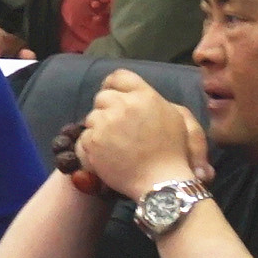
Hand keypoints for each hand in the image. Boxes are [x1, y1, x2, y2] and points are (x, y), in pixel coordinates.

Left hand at [70, 70, 205, 198]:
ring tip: (115, 145)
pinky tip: (106, 156)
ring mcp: (107, 122)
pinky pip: (84, 136)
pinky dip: (92, 146)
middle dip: (107, 109)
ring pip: (92, 117)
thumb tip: (130, 93)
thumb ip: (148, 99)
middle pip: (102, 97)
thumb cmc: (172, 152)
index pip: (119, 76)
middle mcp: (124, 105)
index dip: (113, 85)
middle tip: (116, 127)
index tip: (112, 95)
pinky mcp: (94, 141)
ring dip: (99, 128)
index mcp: (144, 96)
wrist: (162, 181)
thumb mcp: (173, 116)